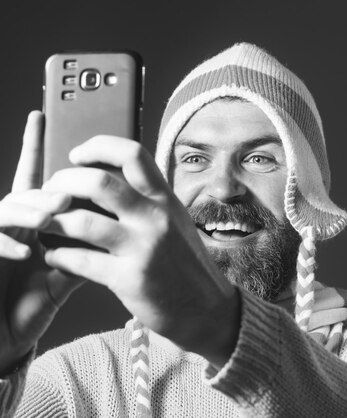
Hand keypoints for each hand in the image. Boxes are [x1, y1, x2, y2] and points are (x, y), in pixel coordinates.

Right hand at [0, 111, 81, 374]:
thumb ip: (88, 249)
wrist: (3, 335)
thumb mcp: (66, 275)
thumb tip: (120, 228)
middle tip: (68, 194)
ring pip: (9, 209)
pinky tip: (30, 252)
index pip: (39, 179)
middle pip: (28, 190)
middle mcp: (13, 223)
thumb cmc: (33, 301)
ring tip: (53, 215)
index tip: (40, 115)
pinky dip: (10, 243)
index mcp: (34, 220)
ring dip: (32, 210)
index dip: (34, 147)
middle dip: (48, 187)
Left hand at [41, 136, 239, 366]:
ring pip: (81, 221)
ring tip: (44, 224)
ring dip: (52, 221)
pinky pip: (79, 260)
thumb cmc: (184, 264)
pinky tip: (55, 255)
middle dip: (63, 182)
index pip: (133, 154)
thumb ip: (148, 201)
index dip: (98, 146)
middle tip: (51, 192)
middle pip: (98, 182)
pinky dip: (58, 255)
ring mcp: (142, 248)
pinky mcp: (129, 279)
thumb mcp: (175, 222)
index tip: (77, 154)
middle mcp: (155, 218)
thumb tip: (107, 181)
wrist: (205, 308)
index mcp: (165, 200)